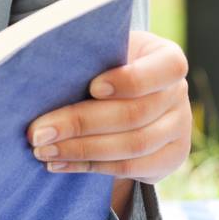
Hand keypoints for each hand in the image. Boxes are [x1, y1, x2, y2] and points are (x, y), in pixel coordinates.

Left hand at [26, 29, 191, 182]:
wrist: (126, 95)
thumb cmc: (105, 64)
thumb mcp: (104, 51)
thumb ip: (91, 57)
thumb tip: (47, 70)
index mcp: (168, 58)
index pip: (164, 69)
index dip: (129, 80)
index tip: (93, 87)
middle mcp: (179, 93)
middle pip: (134, 114)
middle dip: (80, 123)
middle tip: (39, 131)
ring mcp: (179, 128)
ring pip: (131, 146)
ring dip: (80, 150)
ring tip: (43, 150)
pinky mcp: (170, 158)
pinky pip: (129, 168)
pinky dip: (89, 167)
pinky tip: (59, 163)